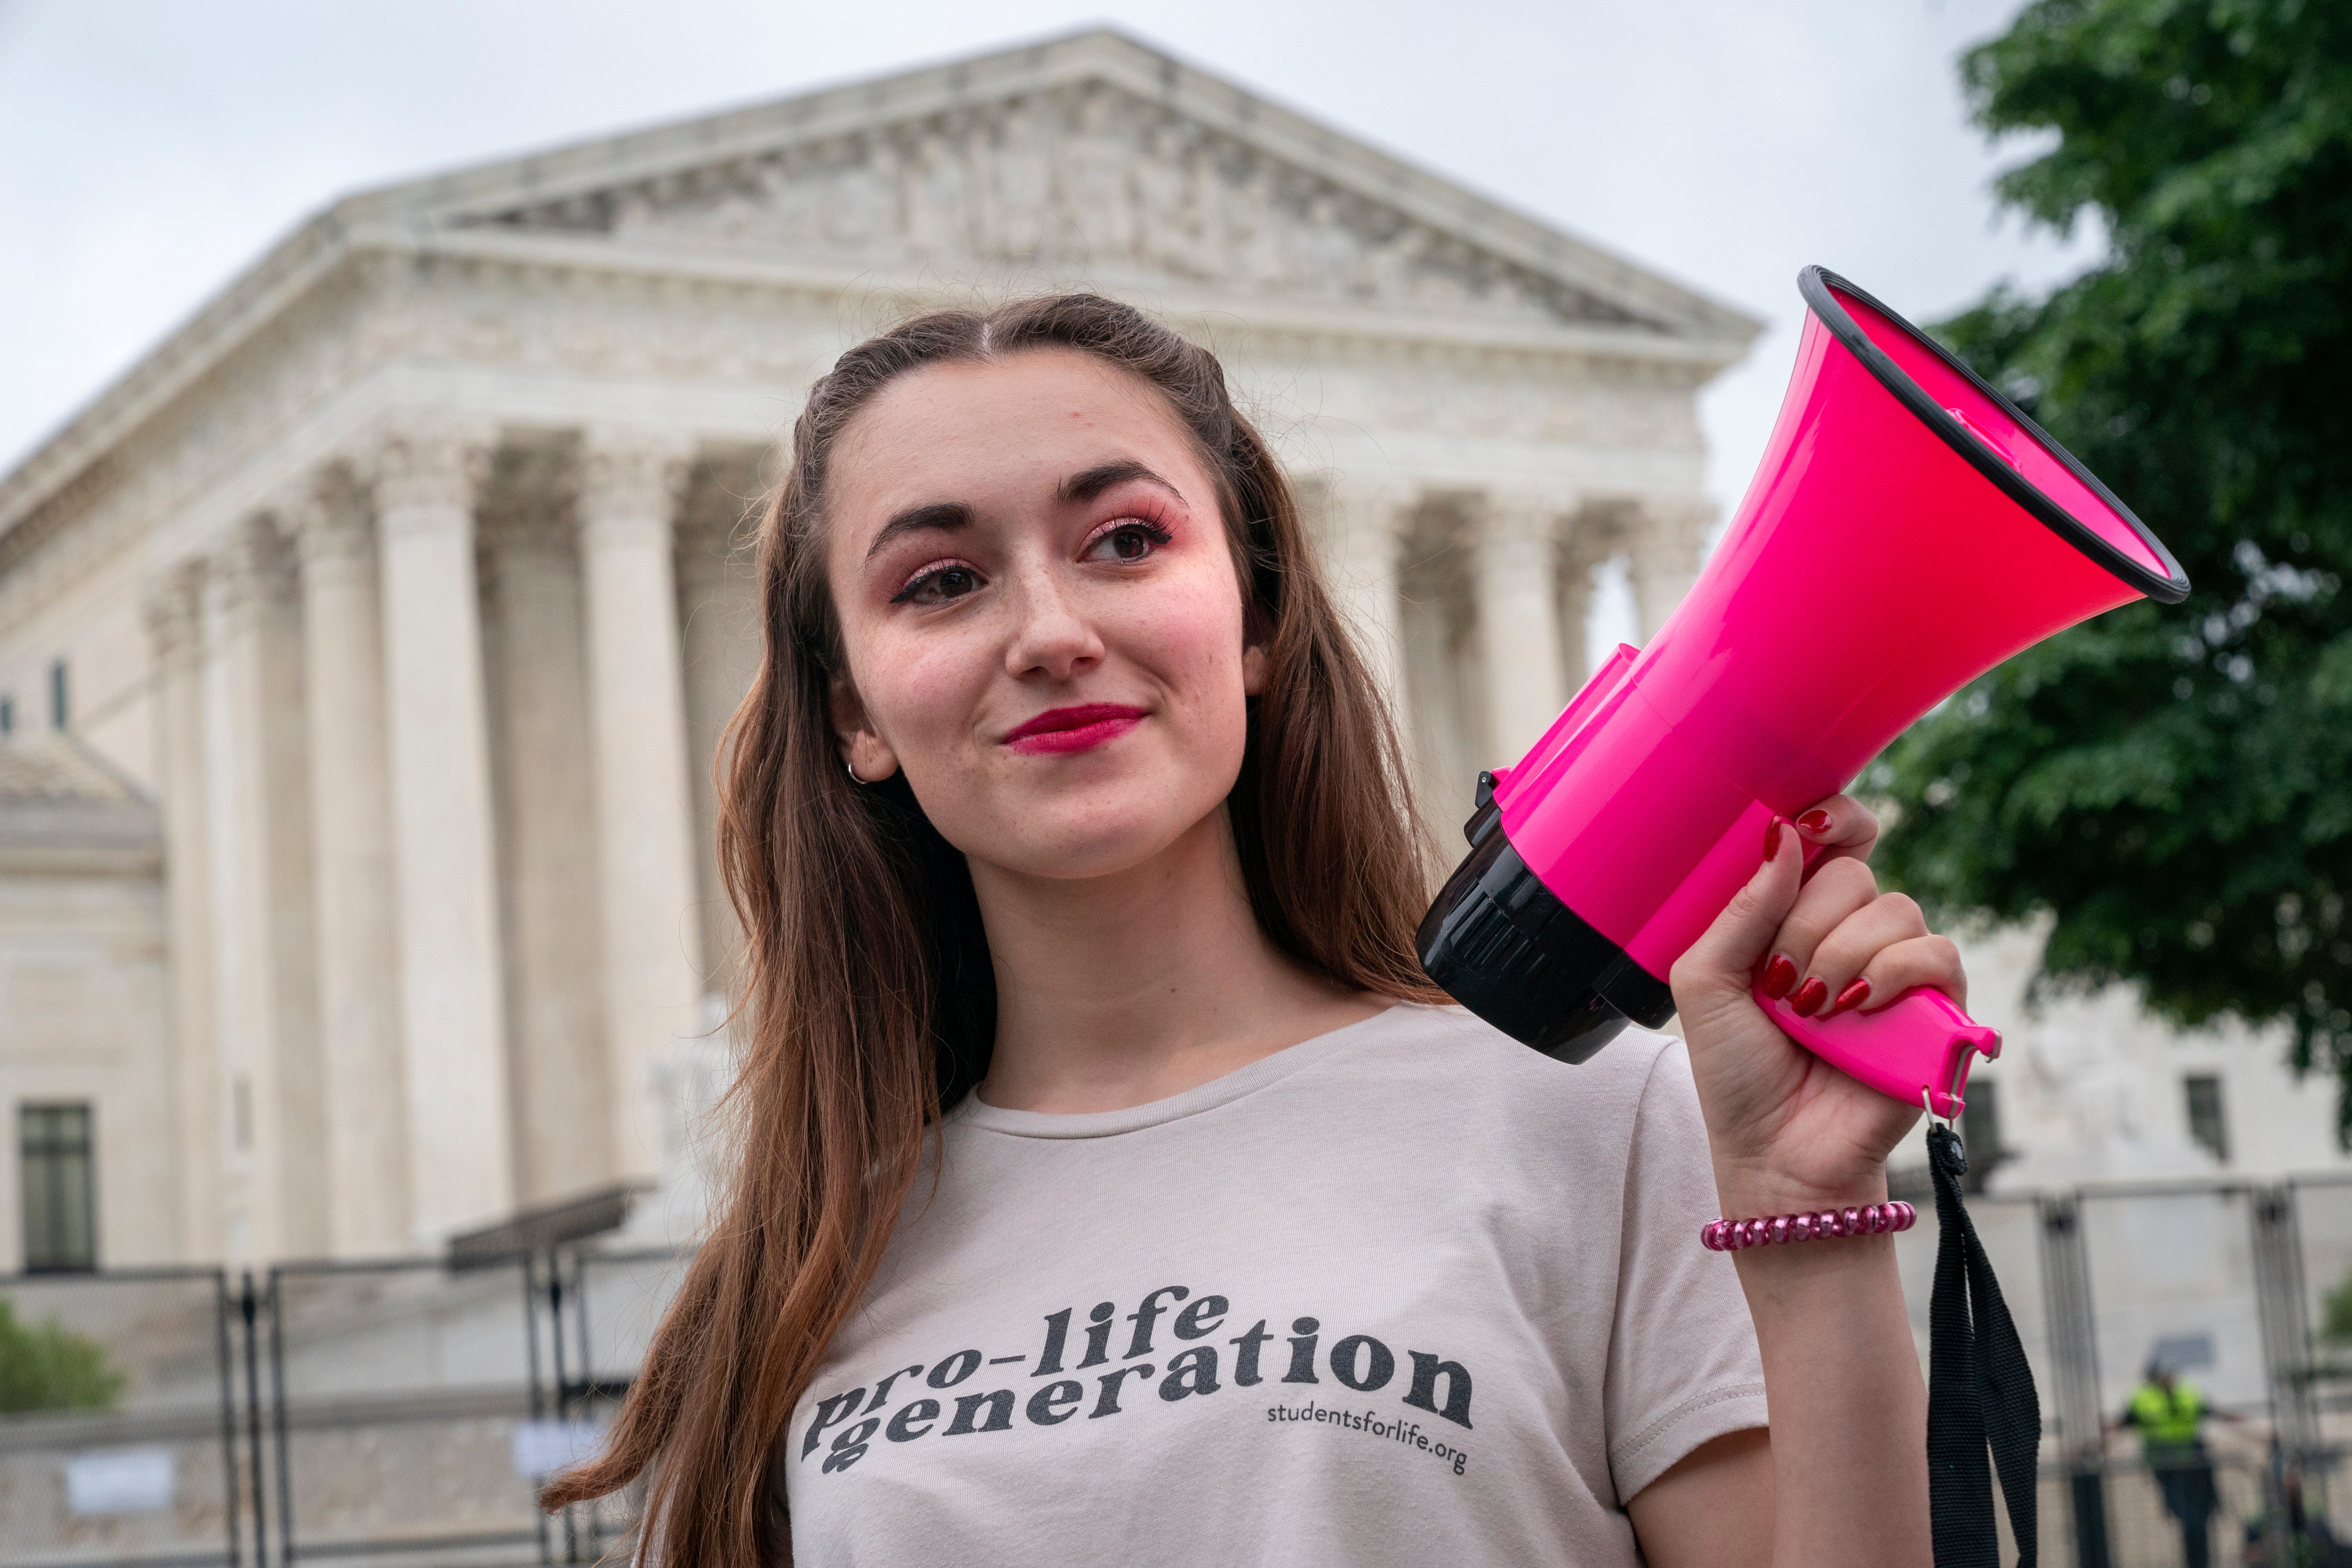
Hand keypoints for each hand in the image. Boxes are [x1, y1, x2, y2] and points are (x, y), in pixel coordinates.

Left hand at [1668, 796, 1965, 1211]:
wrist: (1775, 1150)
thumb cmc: (1736, 1069)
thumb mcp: (1705, 981)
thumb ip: (1740, 908)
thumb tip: (1784, 834)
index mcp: (1796, 916)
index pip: (1834, 837)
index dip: (1832, 818)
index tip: (1806, 825)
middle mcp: (1850, 932)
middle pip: (1852, 871)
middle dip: (1805, 924)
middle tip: (1781, 983)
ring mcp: (1896, 967)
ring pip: (1894, 907)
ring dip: (1840, 956)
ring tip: (1812, 1010)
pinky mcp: (1935, 1005)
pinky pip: (1935, 952)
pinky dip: (1891, 974)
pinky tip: (1855, 1010)